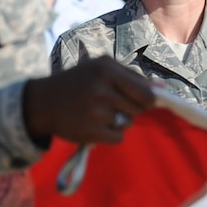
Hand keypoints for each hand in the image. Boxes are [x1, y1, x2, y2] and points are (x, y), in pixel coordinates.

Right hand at [22, 56, 156, 145]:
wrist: (43, 102)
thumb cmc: (78, 82)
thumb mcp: (101, 69)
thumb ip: (132, 77)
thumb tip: (163, 89)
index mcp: (107, 69)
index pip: (146, 92)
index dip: (147, 99)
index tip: (141, 101)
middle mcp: (102, 89)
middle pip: (138, 109)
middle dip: (129, 109)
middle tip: (110, 104)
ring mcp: (96, 112)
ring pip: (128, 123)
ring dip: (118, 121)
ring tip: (99, 113)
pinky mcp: (91, 132)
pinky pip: (118, 137)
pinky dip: (110, 134)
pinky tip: (95, 125)